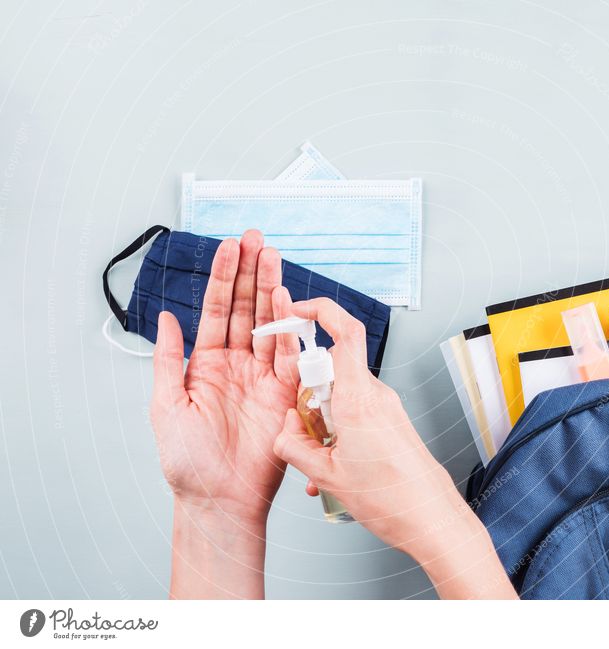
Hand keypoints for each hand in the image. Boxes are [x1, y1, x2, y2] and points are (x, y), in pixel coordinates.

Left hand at [150, 229, 299, 597]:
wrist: (219, 497)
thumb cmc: (187, 460)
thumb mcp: (166, 406)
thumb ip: (169, 360)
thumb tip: (168, 319)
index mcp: (207, 364)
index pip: (217, 310)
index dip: (223, 277)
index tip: (229, 247)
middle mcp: (237, 364)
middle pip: (246, 308)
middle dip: (251, 272)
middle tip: (256, 239)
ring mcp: (263, 377)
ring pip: (270, 324)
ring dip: (272, 290)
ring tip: (273, 257)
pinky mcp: (285, 394)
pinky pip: (289, 356)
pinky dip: (289, 328)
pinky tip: (286, 301)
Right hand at [273, 298, 516, 598]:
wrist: (431, 518)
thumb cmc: (390, 499)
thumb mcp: (326, 475)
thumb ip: (294, 446)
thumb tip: (283, 431)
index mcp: (358, 399)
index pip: (345, 332)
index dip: (320, 311)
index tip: (296, 311)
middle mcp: (375, 395)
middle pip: (332, 370)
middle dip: (308, 394)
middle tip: (302, 428)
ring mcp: (385, 407)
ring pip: (341, 396)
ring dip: (322, 420)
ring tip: (319, 460)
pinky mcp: (390, 420)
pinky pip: (354, 413)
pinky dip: (338, 432)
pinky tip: (332, 467)